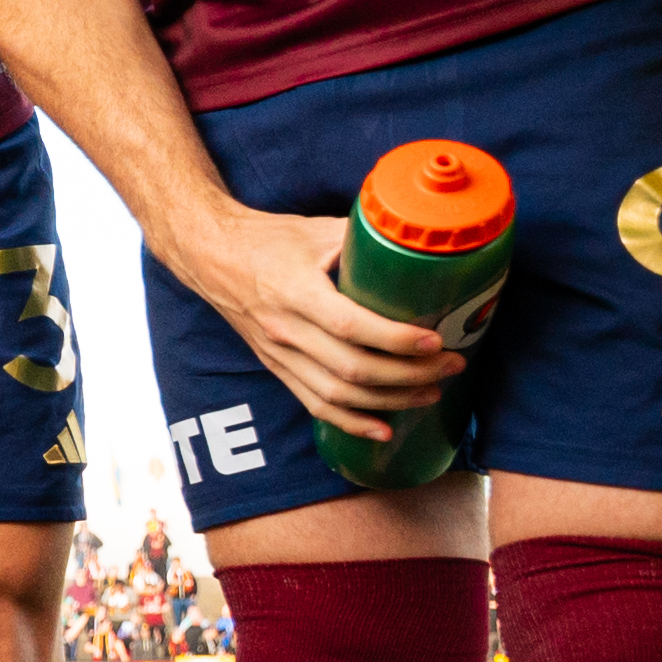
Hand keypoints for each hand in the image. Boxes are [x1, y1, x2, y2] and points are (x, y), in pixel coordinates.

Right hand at [176, 200, 472, 441]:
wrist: (210, 256)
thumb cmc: (268, 239)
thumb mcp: (316, 230)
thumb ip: (363, 243)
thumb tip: (419, 247)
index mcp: (294, 289)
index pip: (349, 324)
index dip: (395, 339)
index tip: (434, 340)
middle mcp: (284, 328)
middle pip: (351, 368)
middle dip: (409, 374)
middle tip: (451, 365)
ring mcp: (278, 353)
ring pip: (338, 393)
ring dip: (390, 400)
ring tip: (431, 393)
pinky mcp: (276, 367)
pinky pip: (315, 404)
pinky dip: (351, 422)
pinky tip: (383, 430)